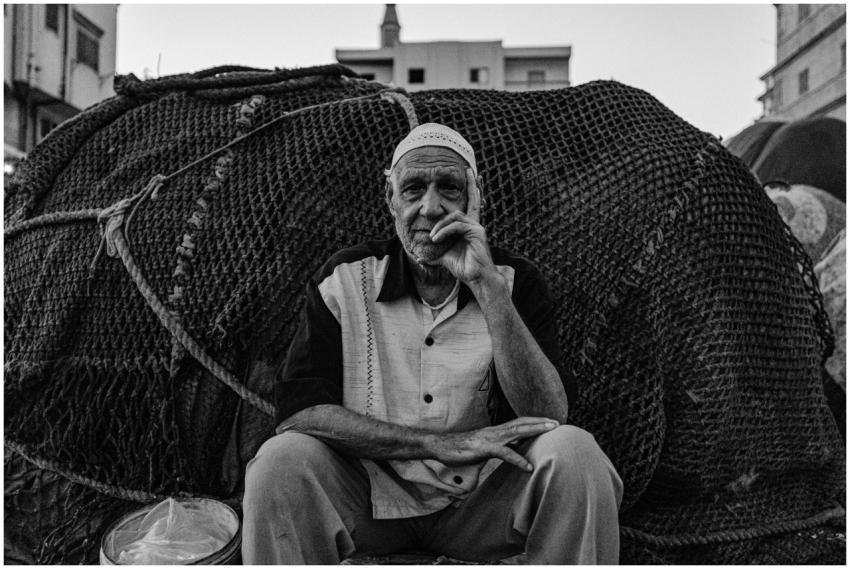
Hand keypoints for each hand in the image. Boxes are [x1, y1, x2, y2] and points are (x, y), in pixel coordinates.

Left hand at [428, 168, 493, 283]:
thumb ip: (433, 253)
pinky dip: (444, 231)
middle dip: (471, 185)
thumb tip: (419, 257)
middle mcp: (475, 224)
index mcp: (468, 227)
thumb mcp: (443, 257)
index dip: (472, 190)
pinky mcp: (477, 232)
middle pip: (472, 201)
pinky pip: (457, 226)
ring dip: (440, 225)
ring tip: (432, 238)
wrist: (475, 278)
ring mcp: (477, 227)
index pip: (471, 205)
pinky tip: (436, 239)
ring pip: (455, 216)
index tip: (471, 174)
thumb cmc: (462, 268)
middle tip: (468, 171)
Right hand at [429, 417, 559, 470]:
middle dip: (541, 422)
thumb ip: (498, 448)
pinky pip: (503, 453)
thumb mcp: (483, 448)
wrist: (440, 446)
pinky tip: (528, 467)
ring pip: (516, 432)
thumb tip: (511, 451)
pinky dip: (517, 459)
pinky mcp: (483, 448)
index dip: (535, 421)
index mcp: (496, 431)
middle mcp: (495, 431)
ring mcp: (490, 438)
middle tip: (558, 423)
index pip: (519, 423)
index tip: (551, 422)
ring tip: (551, 432)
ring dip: (535, 431)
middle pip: (522, 423)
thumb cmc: (461, 448)